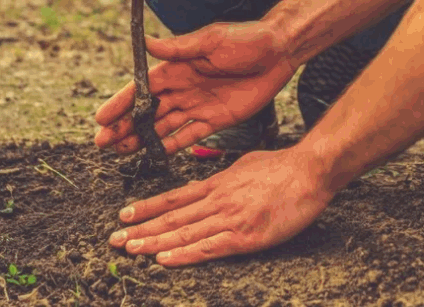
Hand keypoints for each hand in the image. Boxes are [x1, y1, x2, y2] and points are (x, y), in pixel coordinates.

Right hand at [95, 20, 295, 154]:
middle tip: (102, 143)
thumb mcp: (212, 40)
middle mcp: (184, 87)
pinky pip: (189, 135)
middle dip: (124, 126)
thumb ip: (179, 48)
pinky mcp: (216, 120)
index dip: (122, 103)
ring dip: (141, 138)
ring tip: (119, 151)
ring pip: (163, 126)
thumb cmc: (246, 39)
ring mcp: (198, 105)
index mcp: (178, 67)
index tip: (101, 118)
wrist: (279, 51)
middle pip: (148, 111)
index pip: (143, 88)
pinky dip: (171, 146)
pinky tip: (153, 155)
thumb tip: (145, 42)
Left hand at [107, 147, 333, 265]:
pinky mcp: (245, 236)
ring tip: (129, 249)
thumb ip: (225, 178)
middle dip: (141, 229)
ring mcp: (229, 218)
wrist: (309, 171)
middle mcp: (217, 200)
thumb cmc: (282, 168)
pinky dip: (183, 254)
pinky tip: (164, 260)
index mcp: (217, 184)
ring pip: (183, 233)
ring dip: (153, 243)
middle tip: (114, 239)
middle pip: (172, 218)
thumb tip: (209, 184)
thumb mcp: (244, 165)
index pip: (174, 198)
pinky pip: (208, 248)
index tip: (124, 215)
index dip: (147, 207)